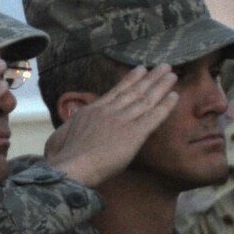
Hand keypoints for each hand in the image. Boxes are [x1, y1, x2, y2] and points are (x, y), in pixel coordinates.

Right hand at [43, 65, 178, 188]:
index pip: (115, 92)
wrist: (71, 167)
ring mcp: (122, 121)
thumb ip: (69, 127)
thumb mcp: (58, 136)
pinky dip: (165, 106)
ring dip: (161, 86)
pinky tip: (175, 96)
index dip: (130, 80)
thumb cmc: (61, 157)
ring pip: (146, 99)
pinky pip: (154, 116)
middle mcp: (109, 112)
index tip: (141, 70)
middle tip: (164, 67)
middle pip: (134, 91)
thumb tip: (72, 120)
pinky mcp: (135, 134)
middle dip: (150, 78)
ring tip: (172, 75)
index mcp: (91, 112)